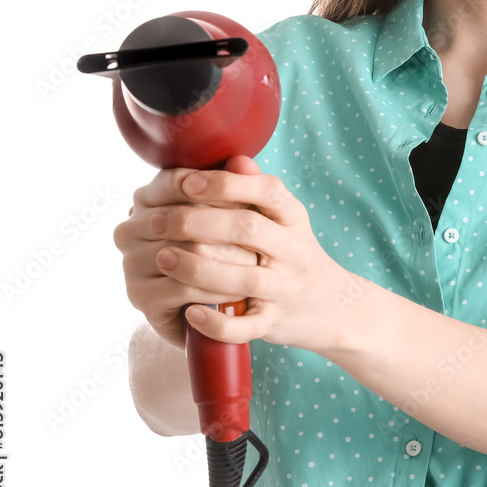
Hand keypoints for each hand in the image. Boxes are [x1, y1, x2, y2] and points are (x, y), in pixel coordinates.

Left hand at [122, 157, 356, 352]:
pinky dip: (218, 324)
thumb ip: (257, 190)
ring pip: (246, 278)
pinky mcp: (275, 322)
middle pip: (249, 228)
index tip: (188, 182)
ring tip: (162, 258)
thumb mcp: (284, 218)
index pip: (267, 190)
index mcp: (293, 217)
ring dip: (199, 269)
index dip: (226, 184)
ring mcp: (286, 288)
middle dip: (198, 222)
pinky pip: (249, 327)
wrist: (330, 304)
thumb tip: (233, 158)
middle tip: (156, 220)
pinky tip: (190, 313)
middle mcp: (294, 250)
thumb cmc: (291, 254)